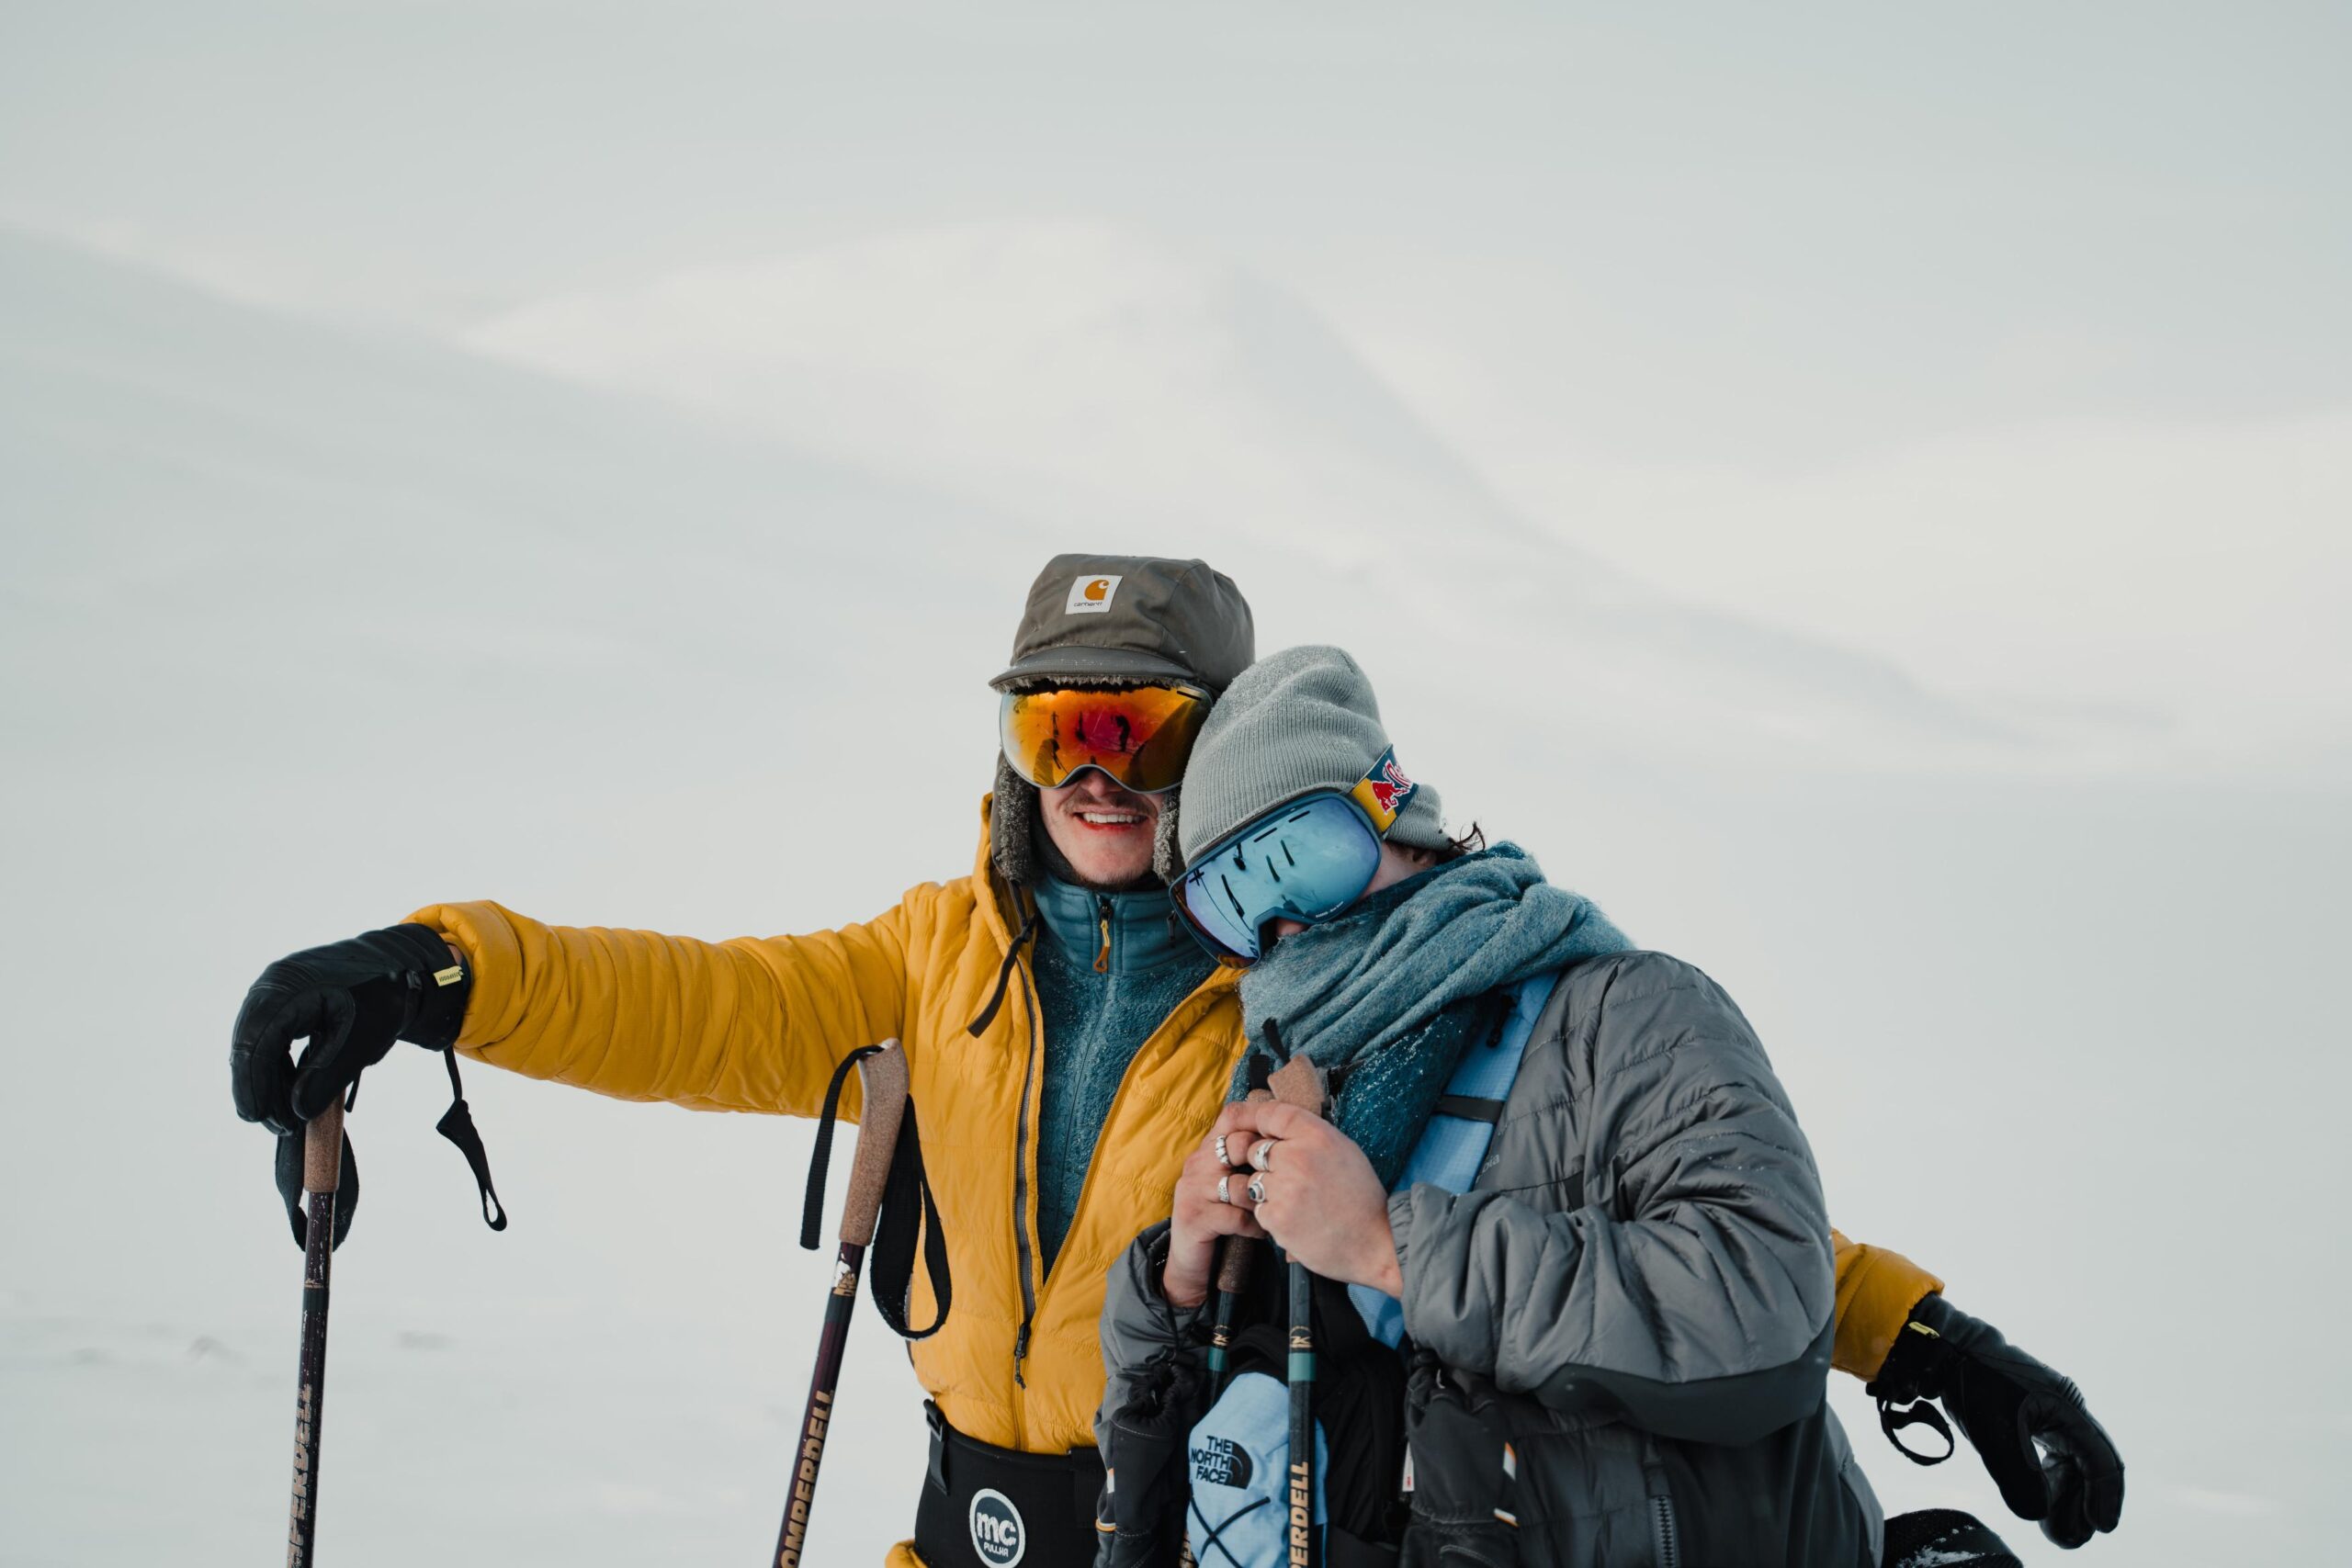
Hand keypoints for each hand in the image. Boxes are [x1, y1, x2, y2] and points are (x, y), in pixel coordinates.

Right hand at [230, 924, 471, 1133]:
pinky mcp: (283, 1005)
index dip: (253, 1085)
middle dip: (260, 1090)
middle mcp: (273, 987)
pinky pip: (270, 1041)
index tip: (259, 1118)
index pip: (256, 1043)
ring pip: (257, 1047)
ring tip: (288, 1119)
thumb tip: (297, 1112)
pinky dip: (278, 1070)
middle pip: (250, 1046)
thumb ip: (329, 1076)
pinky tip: (290, 1095)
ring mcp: (275, 994)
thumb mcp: (363, 1040)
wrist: (400, 965)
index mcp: (288, 988)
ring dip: (269, 1084)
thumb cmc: (384, 996)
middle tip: (281, 1127)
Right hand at [1162, 1110, 1268, 1308]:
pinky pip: (1236, 1216)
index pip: (1232, 1116)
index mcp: (1208, 1149)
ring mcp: (1192, 1189)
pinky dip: (1255, 1226)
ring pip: (1241, 1184)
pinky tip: (1260, 1232)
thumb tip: (1292, 1133)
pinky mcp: (1193, 1217)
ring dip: (1262, 1201)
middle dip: (1266, 1165)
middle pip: (1239, 1145)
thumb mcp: (1234, 1183)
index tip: (1285, 1141)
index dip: (1260, 1122)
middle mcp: (1196, 1163)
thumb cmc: (1225, 1218)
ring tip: (1270, 1212)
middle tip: (1282, 1184)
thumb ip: (1250, 1158)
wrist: (1193, 1262)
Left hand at [1214, 1098, 1401, 1295]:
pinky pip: (1258, 1209)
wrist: (1375, 1243)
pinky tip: (1297, 1220)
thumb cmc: (1361, 1197)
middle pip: (1255, 1149)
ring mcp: (1284, 1189)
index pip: (1271, 1113)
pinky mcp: (1276, 1218)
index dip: (1255, 1119)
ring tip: (1298, 1203)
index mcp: (1318, 1136)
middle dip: (1266, 1164)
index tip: (1253, 1129)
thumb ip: (1308, 1136)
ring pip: (1252, 1181)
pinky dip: (1272, 1216)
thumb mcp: (1344, 1150)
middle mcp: (1297, 1157)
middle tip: (1292, 1179)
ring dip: (1267, 1192)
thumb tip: (1272, 1129)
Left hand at [1870, 1295, 2124, 1547]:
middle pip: (2090, 1466)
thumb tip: (2039, 1514)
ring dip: (2067, 1498)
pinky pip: (2052, 1456)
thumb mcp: (1993, 1431)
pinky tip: (2040, 1502)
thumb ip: (2018, 1475)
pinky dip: (2051, 1482)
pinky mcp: (2030, 1416)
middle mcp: (2065, 1409)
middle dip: (2084, 1506)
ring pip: (2071, 1464)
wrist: (1944, 1346)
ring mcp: (2049, 1412)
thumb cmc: (1972, 1380)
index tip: (2102, 1528)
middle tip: (2067, 1539)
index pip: (2101, 1460)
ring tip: (2054, 1531)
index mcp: (2067, 1407)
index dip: (2105, 1497)